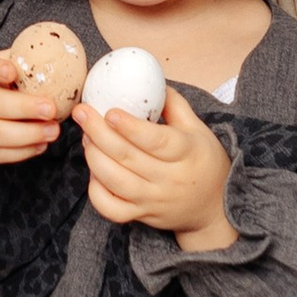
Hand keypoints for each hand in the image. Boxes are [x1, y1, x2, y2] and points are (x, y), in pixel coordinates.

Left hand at [75, 83, 233, 243]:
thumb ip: (174, 104)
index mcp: (186, 152)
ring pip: (115, 182)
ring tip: (86, 137)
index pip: (155, 141)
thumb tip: (149, 80)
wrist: (213, 208)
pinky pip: (111, 209)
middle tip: (82, 113)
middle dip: (99, 133)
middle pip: (128, 157)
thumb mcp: (198, 129)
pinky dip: (96, 190)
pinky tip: (94, 171)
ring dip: (94, 157)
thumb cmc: (204, 161)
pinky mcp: (141, 216)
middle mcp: (169, 179)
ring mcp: (153, 200)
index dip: (130, 127)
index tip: (110, 111)